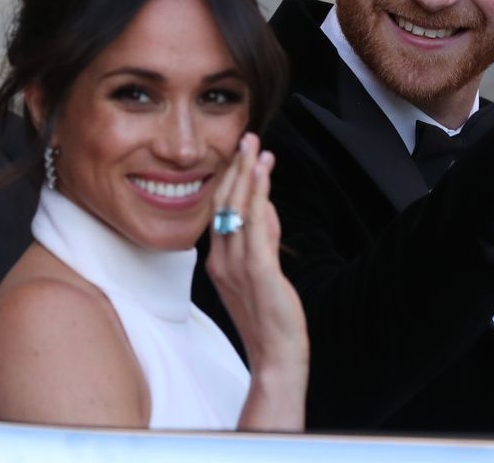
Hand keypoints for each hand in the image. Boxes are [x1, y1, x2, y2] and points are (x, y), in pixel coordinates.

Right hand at [206, 132, 307, 429]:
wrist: (275, 355)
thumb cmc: (269, 316)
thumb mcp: (262, 271)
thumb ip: (263, 238)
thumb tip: (267, 207)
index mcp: (217, 261)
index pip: (220, 211)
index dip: (230, 180)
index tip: (241, 154)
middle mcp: (221, 260)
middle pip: (224, 204)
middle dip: (236, 168)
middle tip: (247, 138)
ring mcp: (237, 265)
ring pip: (238, 209)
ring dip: (247, 174)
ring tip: (255, 146)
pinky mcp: (258, 271)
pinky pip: (255, 225)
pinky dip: (258, 195)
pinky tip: (263, 175)